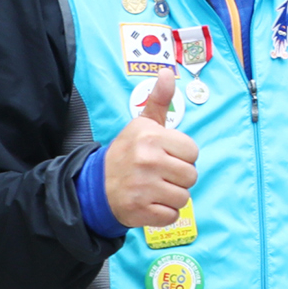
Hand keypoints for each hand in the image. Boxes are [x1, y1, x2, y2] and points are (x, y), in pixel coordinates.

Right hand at [104, 71, 198, 227]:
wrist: (94, 186)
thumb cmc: (126, 154)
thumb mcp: (141, 125)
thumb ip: (159, 101)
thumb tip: (167, 72)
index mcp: (150, 137)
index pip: (193, 152)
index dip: (182, 156)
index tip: (165, 156)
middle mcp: (147, 160)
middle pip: (191, 176)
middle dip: (178, 178)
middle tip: (159, 175)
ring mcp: (143, 187)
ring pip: (184, 197)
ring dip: (172, 197)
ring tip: (154, 189)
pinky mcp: (140, 210)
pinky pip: (171, 216)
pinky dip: (163, 214)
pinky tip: (149, 204)